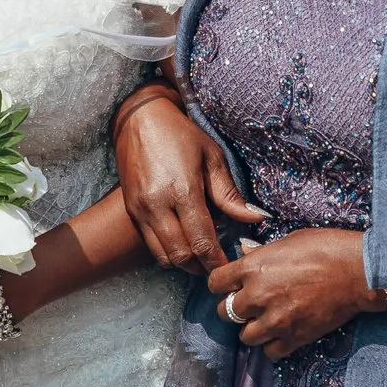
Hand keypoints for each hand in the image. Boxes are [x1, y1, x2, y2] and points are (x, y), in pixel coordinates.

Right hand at [114, 89, 262, 272]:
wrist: (140, 119)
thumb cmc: (181, 134)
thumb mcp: (212, 157)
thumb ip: (230, 194)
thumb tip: (256, 218)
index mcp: (182, 190)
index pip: (202, 241)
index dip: (217, 261)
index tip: (230, 267)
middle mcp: (157, 204)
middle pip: (181, 256)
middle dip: (201, 268)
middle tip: (217, 265)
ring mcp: (140, 210)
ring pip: (163, 256)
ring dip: (184, 262)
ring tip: (201, 256)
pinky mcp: (131, 211)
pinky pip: (151, 245)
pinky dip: (168, 251)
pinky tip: (183, 241)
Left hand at [206, 229, 375, 359]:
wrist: (359, 271)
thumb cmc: (326, 247)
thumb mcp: (287, 240)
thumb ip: (261, 254)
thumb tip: (246, 253)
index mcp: (253, 268)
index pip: (215, 282)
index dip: (220, 284)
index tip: (228, 284)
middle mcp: (258, 296)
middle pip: (225, 312)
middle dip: (233, 308)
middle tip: (247, 304)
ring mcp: (276, 320)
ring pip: (244, 336)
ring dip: (251, 329)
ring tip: (264, 320)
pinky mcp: (294, 338)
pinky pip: (270, 352)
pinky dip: (272, 346)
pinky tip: (281, 333)